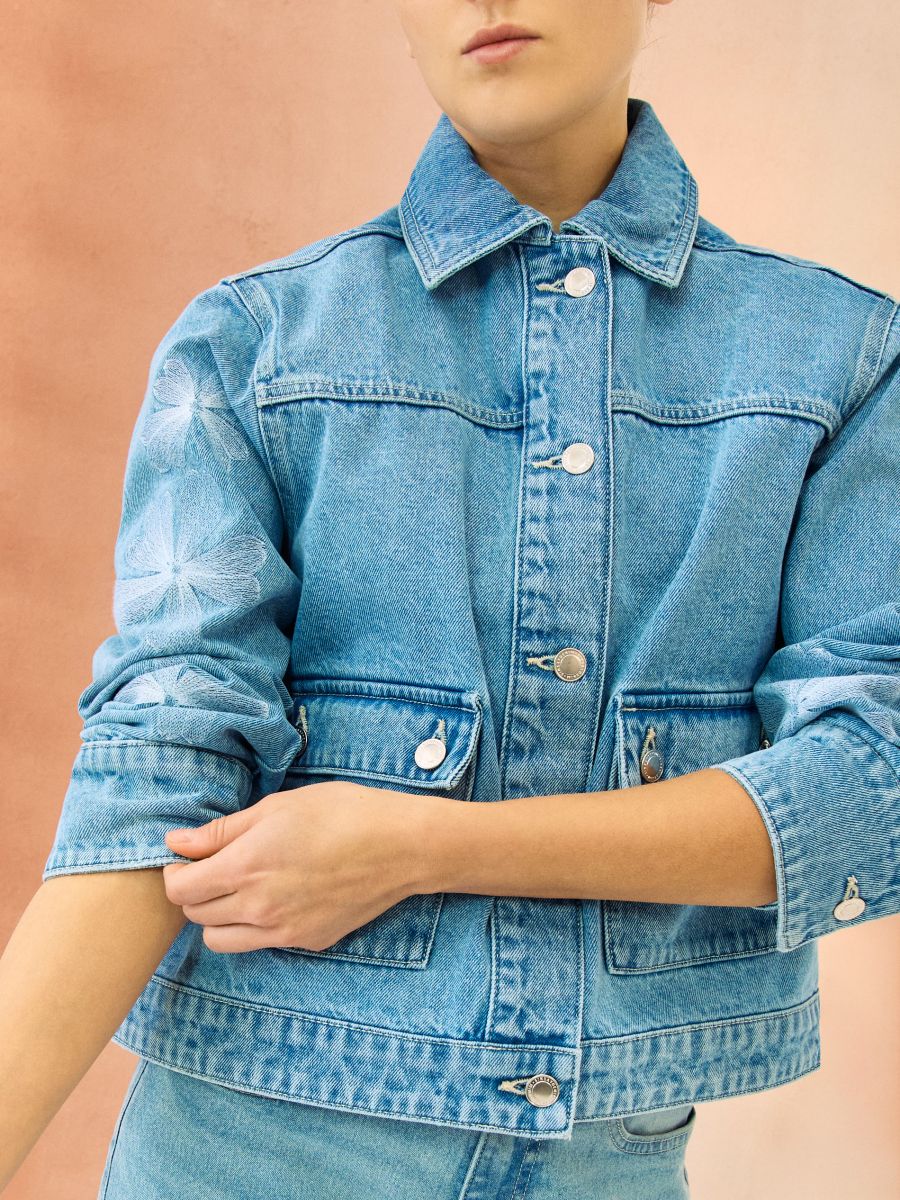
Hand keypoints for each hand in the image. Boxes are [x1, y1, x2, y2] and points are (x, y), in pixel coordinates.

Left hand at [161, 781, 434, 953]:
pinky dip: (254, 927)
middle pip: (196, 915)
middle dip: (195, 892)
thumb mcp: (277, 807)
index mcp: (245, 867)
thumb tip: (177, 842)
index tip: (187, 859)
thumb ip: (222, 830)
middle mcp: (257, 907)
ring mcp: (282, 931)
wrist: (400, 846)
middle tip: (215, 868)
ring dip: (218, 916)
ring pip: (220, 940)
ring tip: (241, 888)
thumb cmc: (341, 813)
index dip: (175, 874)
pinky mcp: (306, 942)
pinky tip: (278, 898)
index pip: (180, 890)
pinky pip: (259, 943)